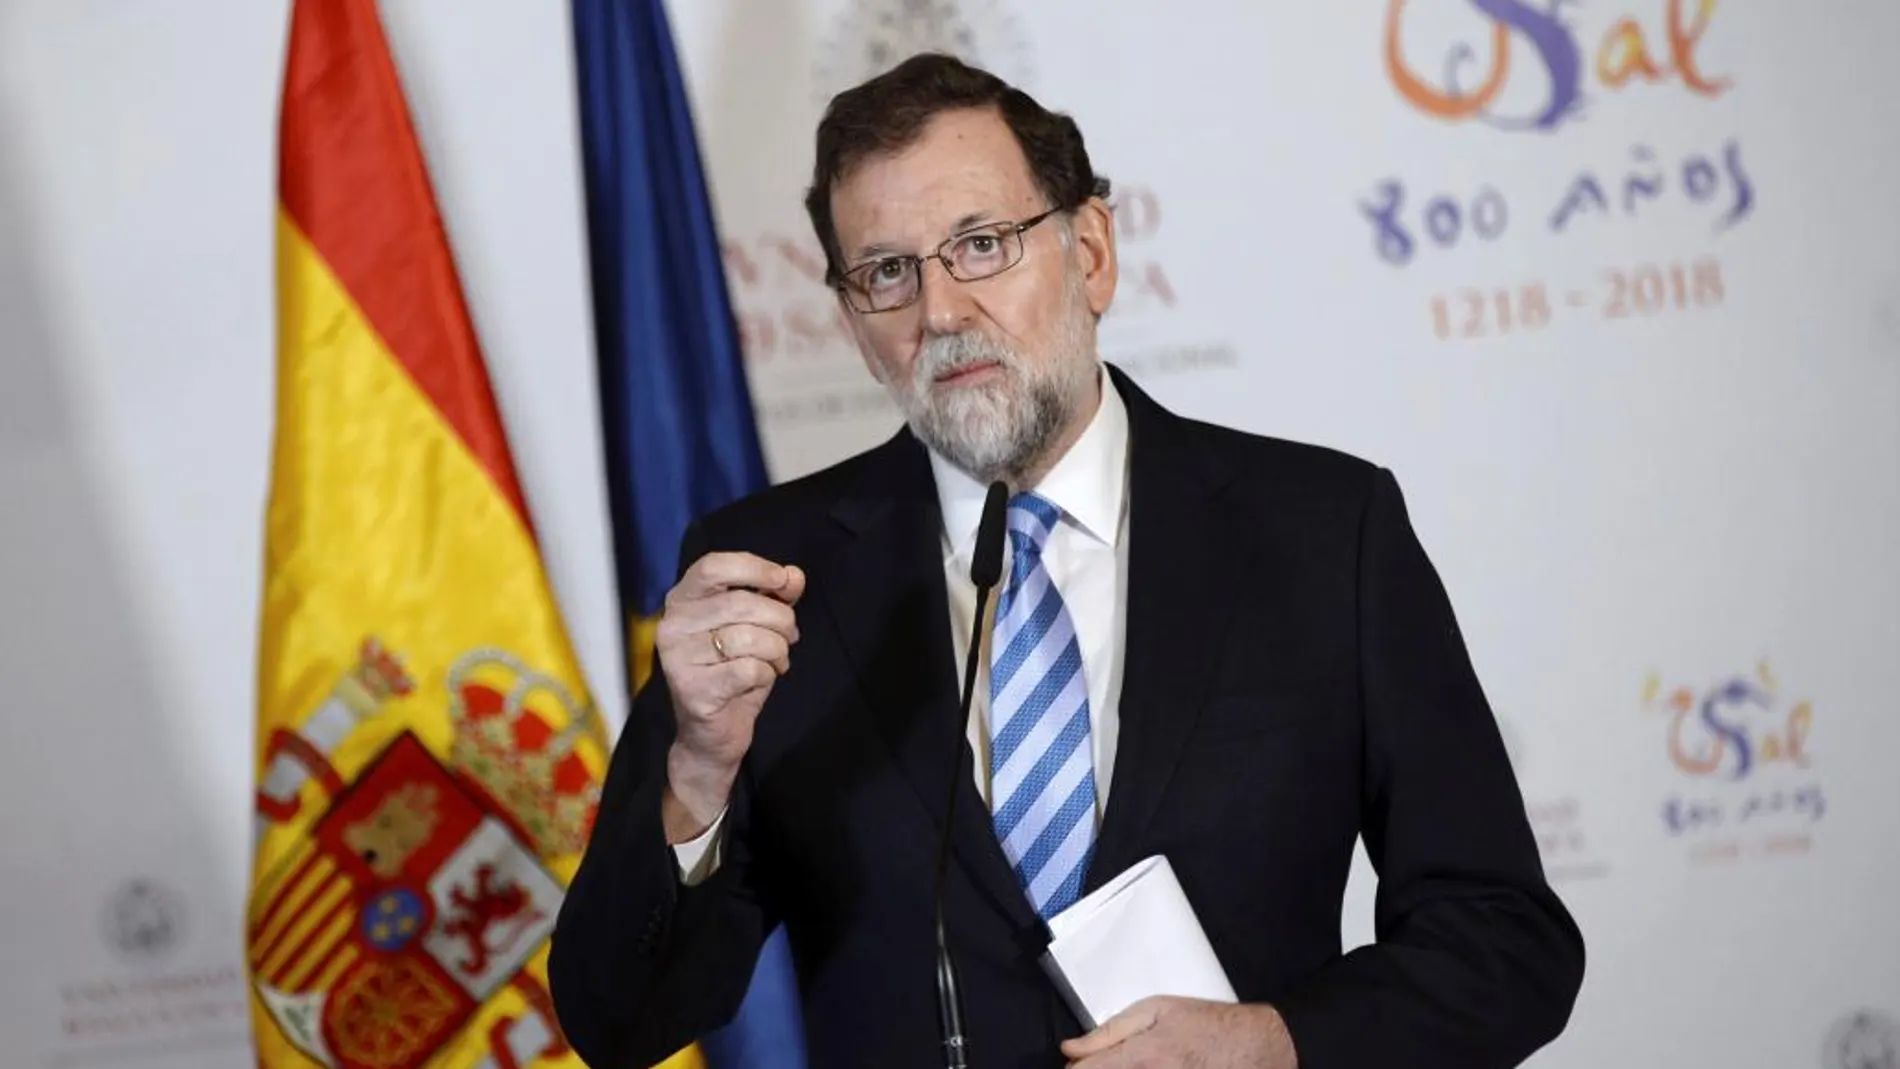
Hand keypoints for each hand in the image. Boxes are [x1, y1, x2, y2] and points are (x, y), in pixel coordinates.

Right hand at [654, 551, 804, 840]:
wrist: (711, 735)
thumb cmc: (733, 672)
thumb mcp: (758, 627)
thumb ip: (775, 597)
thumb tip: (794, 575)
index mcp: (683, 600)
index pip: (714, 565)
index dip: (755, 568)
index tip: (783, 583)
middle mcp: (673, 625)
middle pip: (743, 604)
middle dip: (781, 621)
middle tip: (788, 638)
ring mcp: (678, 658)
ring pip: (750, 637)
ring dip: (777, 651)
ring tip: (774, 662)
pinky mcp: (692, 689)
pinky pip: (750, 669)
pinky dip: (767, 675)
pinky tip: (758, 682)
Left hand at [1061, 997, 1296, 1068]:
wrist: (1255, 1047)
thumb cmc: (1208, 1025)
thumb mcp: (1155, 1009)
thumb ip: (1108, 1030)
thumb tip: (1071, 1047)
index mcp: (1140, 1058)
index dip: (1076, 1068)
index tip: (1079, 1063)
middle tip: (1110, 1062)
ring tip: (1142, 1062)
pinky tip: (1153, 1068)